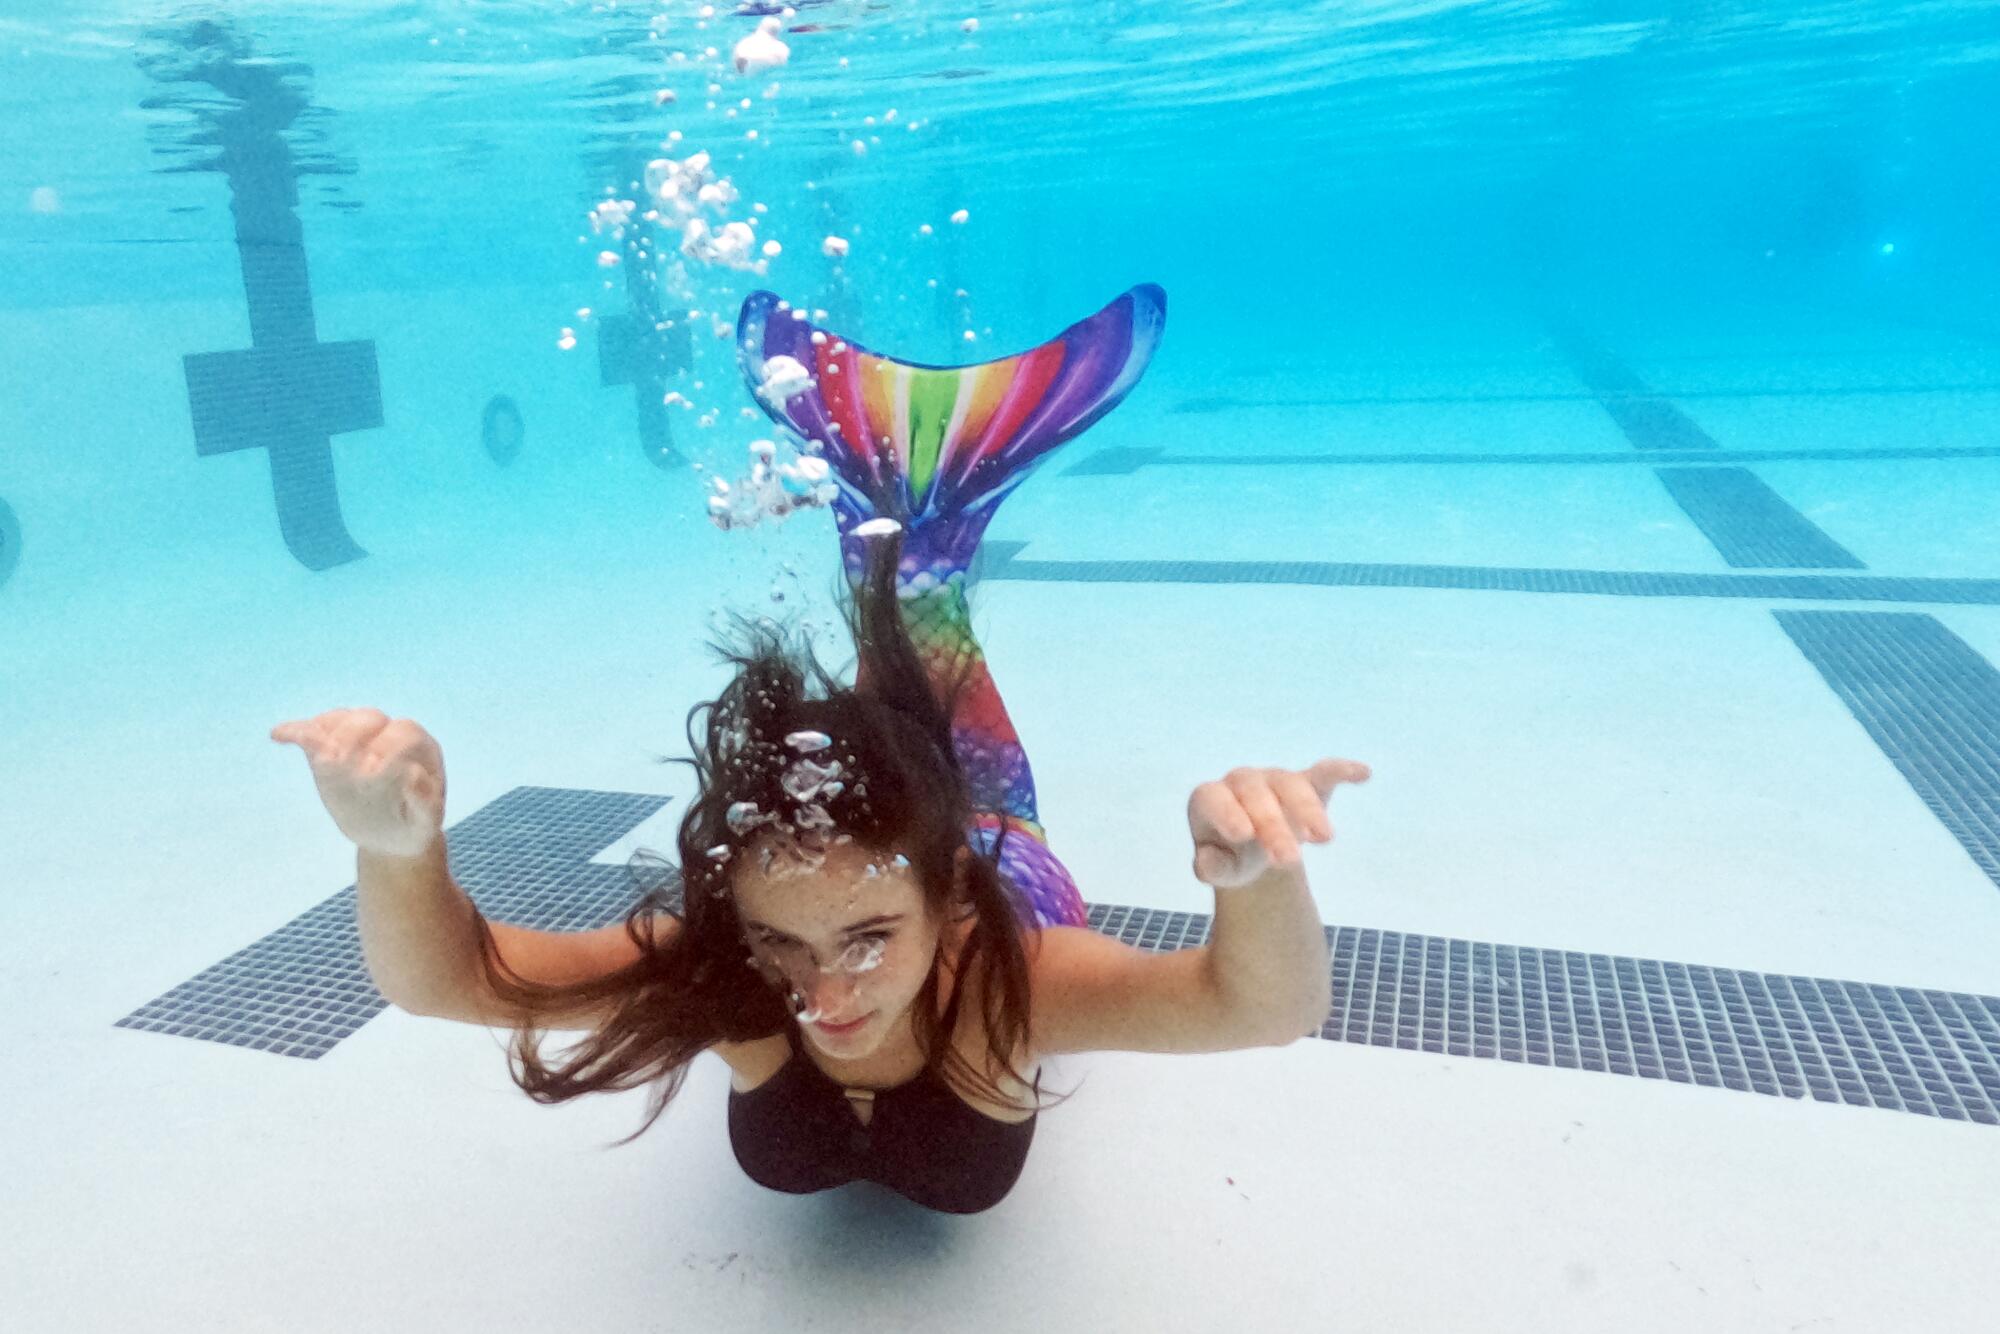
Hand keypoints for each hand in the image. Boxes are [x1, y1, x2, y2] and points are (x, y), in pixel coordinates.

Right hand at [270, 708, 446, 858]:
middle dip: (354, 736)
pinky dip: (296, 732)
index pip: (405, 734)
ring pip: (340, 720)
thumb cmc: (413, 826)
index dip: (388, 749)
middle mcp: (389, 736)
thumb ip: (427, 805)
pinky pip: (313, 732)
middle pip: (371, 718)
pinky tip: (279, 735)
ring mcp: (358, 741)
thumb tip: (414, 777)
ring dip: (325, 731)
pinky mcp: (330, 750)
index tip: (371, 774)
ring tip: (317, 758)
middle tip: (339, 763)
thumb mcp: (426, 825)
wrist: (390, 834)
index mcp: (419, 750)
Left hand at [1187, 758, 1370, 887]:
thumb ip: (1212, 868)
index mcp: (1211, 799)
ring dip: (1307, 810)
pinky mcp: (1307, 782)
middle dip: (1274, 827)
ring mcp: (1275, 779)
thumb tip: (1205, 864)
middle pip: (1256, 795)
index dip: (1227, 812)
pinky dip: (1342, 771)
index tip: (1243, 834)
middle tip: (1289, 862)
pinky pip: (1324, 772)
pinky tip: (1363, 774)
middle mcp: (1242, 782)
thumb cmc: (1232, 857)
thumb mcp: (1221, 869)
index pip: (1214, 798)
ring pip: (1291, 785)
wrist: (1256, 850)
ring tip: (1323, 840)